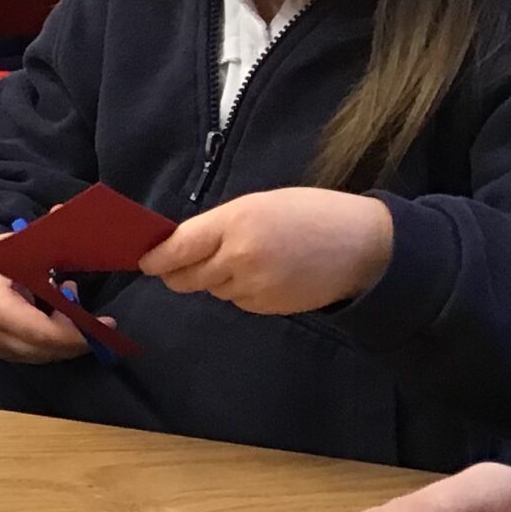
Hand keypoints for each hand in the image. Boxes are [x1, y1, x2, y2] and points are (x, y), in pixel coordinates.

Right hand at [0, 232, 98, 363]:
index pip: (45, 332)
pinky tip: (54, 316)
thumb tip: (71, 217)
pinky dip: (51, 340)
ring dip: (65, 337)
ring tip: (69, 307)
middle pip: (47, 348)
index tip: (106, 325)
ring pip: (43, 354)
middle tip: (97, 321)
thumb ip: (49, 244)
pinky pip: (33, 353)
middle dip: (78, 336)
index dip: (79, 333)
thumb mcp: (19, 247)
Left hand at [138, 187, 391, 314]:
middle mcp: (238, 258)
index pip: (175, 249)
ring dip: (215, 278)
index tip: (144, 260)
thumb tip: (178, 244)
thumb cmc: (312, 214)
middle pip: (184, 277)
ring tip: (248, 257)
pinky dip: (240, 290)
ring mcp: (252, 287)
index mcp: (234, 224)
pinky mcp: (267, 307)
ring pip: (211, 289)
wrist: (366, 246)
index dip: (154, 258)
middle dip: (177, 271)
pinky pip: (236, 300)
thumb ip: (217, 225)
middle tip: (181, 262)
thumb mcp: (260, 204)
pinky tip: (266, 273)